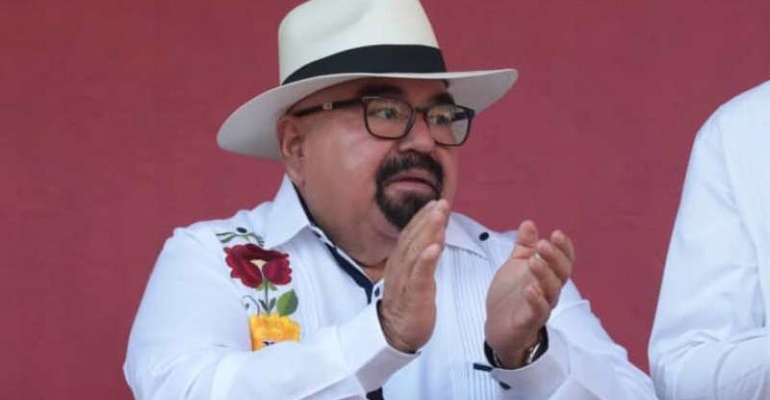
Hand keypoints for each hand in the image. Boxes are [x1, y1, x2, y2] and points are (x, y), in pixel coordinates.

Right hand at [379, 199, 449, 352]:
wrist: (395, 334)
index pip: (411, 234)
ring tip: (439, 216)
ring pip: (415, 251)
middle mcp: (400, 267)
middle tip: (441, 203)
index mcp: (400, 261)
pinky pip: (419, 275)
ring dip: (428, 232)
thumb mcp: (415, 275)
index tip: (436, 202)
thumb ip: (423, 255)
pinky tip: (435, 247)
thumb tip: (435, 235)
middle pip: (413, 238)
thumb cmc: (408, 303)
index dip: (423, 217)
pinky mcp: (413, 295)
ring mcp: (405, 280)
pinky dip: (426, 259)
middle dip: (427, 219)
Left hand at [485, 220, 574, 367]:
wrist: (497, 326)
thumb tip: (529, 223)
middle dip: (555, 257)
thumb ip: (524, 246)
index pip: (563, 260)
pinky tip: (529, 289)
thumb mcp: (515, 265)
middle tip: (543, 244)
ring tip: (534, 261)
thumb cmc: (510, 294)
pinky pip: (538, 312)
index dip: (564, 248)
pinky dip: (536, 300)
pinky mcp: (529, 321)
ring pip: (551, 291)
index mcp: (547, 275)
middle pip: (561, 274)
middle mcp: (548, 290)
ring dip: (544, 275)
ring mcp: (541, 306)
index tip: (556, 233)